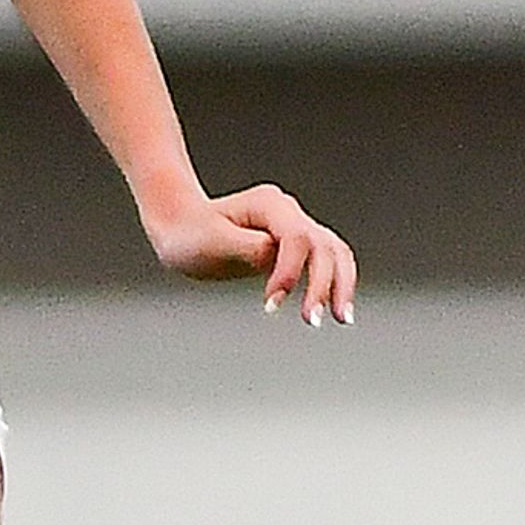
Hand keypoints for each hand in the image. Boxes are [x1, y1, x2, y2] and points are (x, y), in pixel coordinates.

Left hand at [148, 182, 358, 322]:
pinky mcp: (295, 247)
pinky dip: (335, 284)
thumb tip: (275, 257)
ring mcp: (295, 228)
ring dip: (340, 285)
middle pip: (325, 245)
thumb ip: (247, 248)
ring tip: (342, 318)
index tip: (270, 304)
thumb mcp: (211, 243)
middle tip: (313, 320)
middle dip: (326, 283)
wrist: (181, 227)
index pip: (297, 238)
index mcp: (270, 204)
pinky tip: (336, 308)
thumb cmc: (190, 233)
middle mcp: (288, 213)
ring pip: (334, 252)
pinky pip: (326, 262)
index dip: (290, 272)